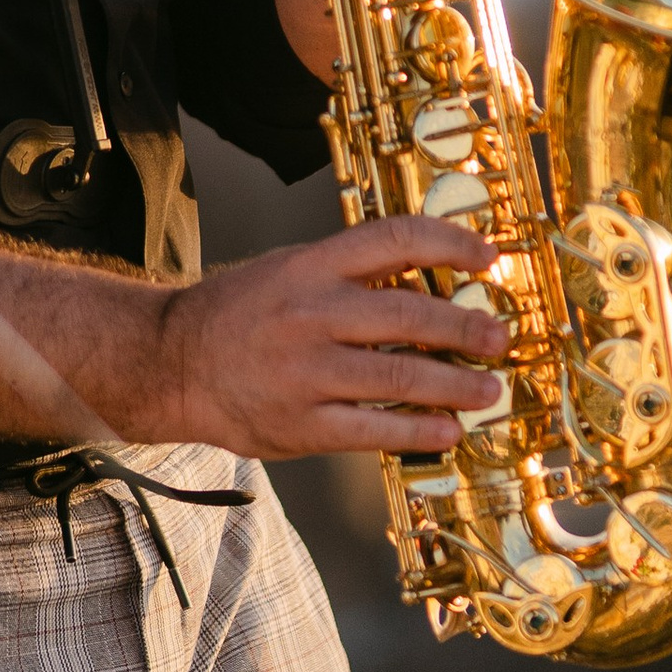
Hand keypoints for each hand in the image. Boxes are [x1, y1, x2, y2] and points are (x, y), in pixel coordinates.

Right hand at [157, 217, 512, 460]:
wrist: (172, 363)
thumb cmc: (241, 314)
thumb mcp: (290, 272)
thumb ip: (350, 277)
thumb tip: (429, 286)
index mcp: (311, 265)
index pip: (395, 239)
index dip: (449, 244)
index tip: (488, 258)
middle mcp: (312, 313)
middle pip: (409, 315)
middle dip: (465, 328)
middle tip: (499, 338)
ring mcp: (307, 372)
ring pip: (400, 378)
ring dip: (455, 386)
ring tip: (487, 390)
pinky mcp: (303, 423)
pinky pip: (373, 429)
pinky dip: (418, 432)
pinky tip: (447, 431)